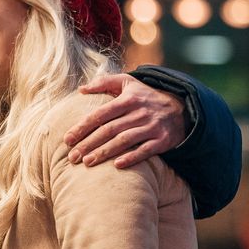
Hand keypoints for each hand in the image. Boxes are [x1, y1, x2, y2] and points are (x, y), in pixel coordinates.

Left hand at [65, 73, 185, 168]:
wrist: (181, 108)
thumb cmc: (146, 97)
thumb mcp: (128, 83)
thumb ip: (104, 82)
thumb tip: (81, 89)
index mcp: (128, 99)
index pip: (101, 114)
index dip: (83, 127)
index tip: (67, 139)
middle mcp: (140, 112)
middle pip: (109, 129)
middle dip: (89, 144)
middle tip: (72, 157)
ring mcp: (152, 126)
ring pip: (124, 140)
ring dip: (104, 152)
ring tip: (87, 162)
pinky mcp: (163, 140)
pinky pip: (146, 150)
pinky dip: (132, 158)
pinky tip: (116, 166)